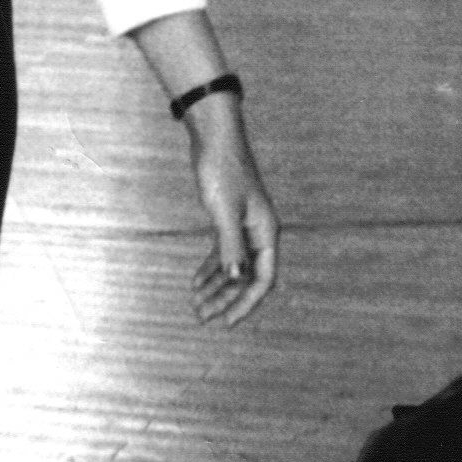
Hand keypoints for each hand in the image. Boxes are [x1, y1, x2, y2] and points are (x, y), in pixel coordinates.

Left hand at [184, 99, 279, 326]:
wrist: (215, 139)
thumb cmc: (222, 171)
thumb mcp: (224, 211)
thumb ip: (231, 246)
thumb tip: (236, 279)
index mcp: (265, 233)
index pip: (262, 279)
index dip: (245, 304)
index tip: (227, 322)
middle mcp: (259, 233)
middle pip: (246, 277)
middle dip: (225, 299)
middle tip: (202, 317)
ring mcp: (244, 227)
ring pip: (233, 267)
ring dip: (216, 287)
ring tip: (196, 304)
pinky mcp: (229, 220)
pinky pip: (223, 253)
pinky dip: (210, 269)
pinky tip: (196, 282)